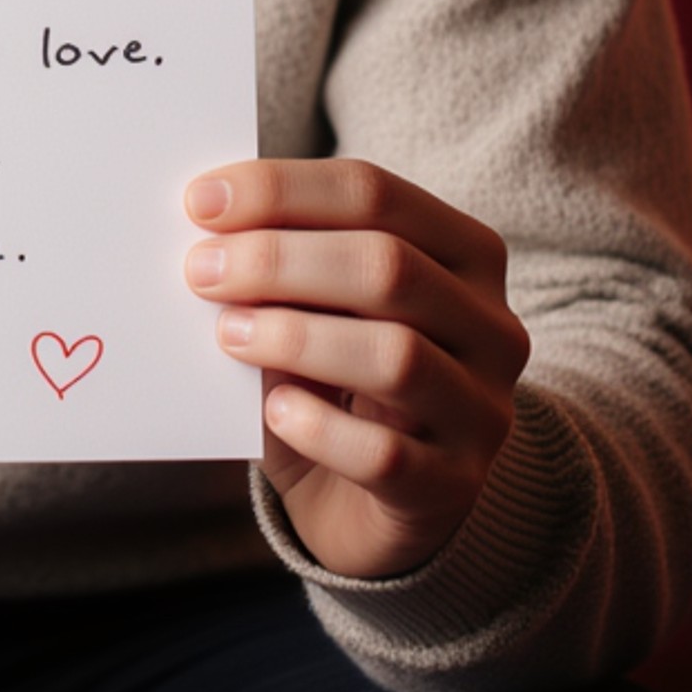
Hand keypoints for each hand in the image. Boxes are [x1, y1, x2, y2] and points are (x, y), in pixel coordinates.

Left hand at [185, 158, 529, 579]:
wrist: (376, 500)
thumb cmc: (340, 379)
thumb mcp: (321, 308)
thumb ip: (286, 266)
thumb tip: (209, 232)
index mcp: (466, 254)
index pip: (375, 193)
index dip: (282, 190)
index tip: (200, 201)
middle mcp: (492, 327)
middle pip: (388, 266)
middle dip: (279, 259)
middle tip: (200, 270)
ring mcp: (482, 412)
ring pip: (397, 357)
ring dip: (295, 337)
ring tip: (228, 335)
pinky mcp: (453, 488)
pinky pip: (386, 455)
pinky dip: (320, 429)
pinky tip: (275, 411)